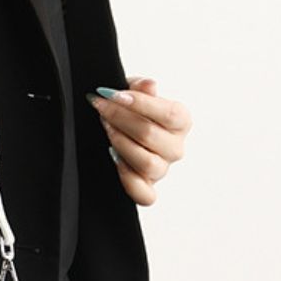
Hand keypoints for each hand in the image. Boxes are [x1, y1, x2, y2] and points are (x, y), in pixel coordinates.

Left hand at [85, 75, 191, 205]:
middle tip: (100, 107)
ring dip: (120, 143)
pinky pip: (145, 195)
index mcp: (180, 121)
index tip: (115, 95)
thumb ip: (141, 86)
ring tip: (106, 127)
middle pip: (151, 136)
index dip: (141, 104)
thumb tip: (150, 85)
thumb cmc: (129, 107)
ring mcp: (162, 169)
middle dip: (120, 118)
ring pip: (147, 163)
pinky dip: (128, 179)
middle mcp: (175, 147)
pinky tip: (113, 158)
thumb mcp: (133, 89)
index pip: (170, 115)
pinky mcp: (148, 187)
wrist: (118, 125)